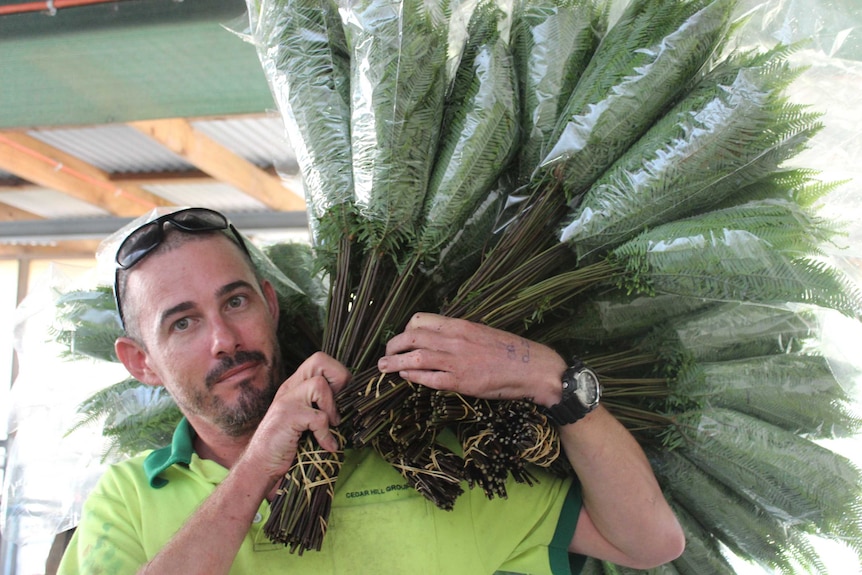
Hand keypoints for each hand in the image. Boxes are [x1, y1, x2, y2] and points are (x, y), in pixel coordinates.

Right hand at [242, 352, 349, 480]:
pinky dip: (326, 434)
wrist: (260, 466)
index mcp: (296, 386)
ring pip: (319, 385)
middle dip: (339, 380)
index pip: (321, 360)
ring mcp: (287, 400)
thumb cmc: (289, 444)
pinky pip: (318, 417)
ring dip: (331, 409)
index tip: (341, 400)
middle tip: (338, 406)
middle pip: (319, 360)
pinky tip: (326, 445)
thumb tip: (353, 402)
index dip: (338, 376)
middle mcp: (290, 388)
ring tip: (331, 426)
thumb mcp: (307, 419)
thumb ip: (322, 405)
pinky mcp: (287, 417)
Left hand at [377, 313, 565, 406]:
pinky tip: (406, 377)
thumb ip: (459, 334)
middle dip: (393, 345)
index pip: (420, 320)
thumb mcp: (481, 332)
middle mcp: (454, 340)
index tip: (402, 338)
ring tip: (383, 368)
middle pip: (411, 337)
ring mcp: (456, 361)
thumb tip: (439, 337)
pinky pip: (429, 378)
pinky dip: (413, 376)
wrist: (532, 368)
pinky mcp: (460, 381)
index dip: (405, 329)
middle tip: (386, 353)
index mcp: (460, 325)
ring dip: (394, 362)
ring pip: (415, 358)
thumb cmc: (509, 350)